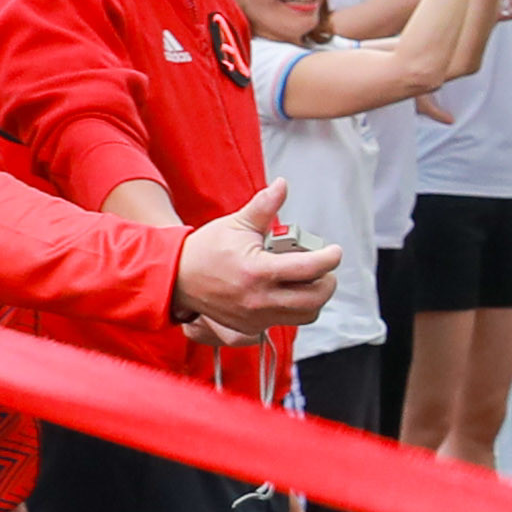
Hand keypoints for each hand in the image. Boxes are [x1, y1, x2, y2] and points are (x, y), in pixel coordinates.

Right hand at [174, 197, 340, 339]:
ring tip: (309, 278)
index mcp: (258, 272)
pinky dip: (297, 307)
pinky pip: (288, 321)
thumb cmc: (206, 250)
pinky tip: (291, 289)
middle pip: (315, 298)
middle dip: (327, 281)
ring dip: (315, 297)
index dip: (329, 258)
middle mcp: (259, 299)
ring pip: (306, 314)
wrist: (177, 278)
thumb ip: (264, 206)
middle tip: (325, 267)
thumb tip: (282, 185)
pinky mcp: (253, 326)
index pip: (310, 269)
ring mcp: (256, 316)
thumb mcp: (236, 223)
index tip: (334, 251)